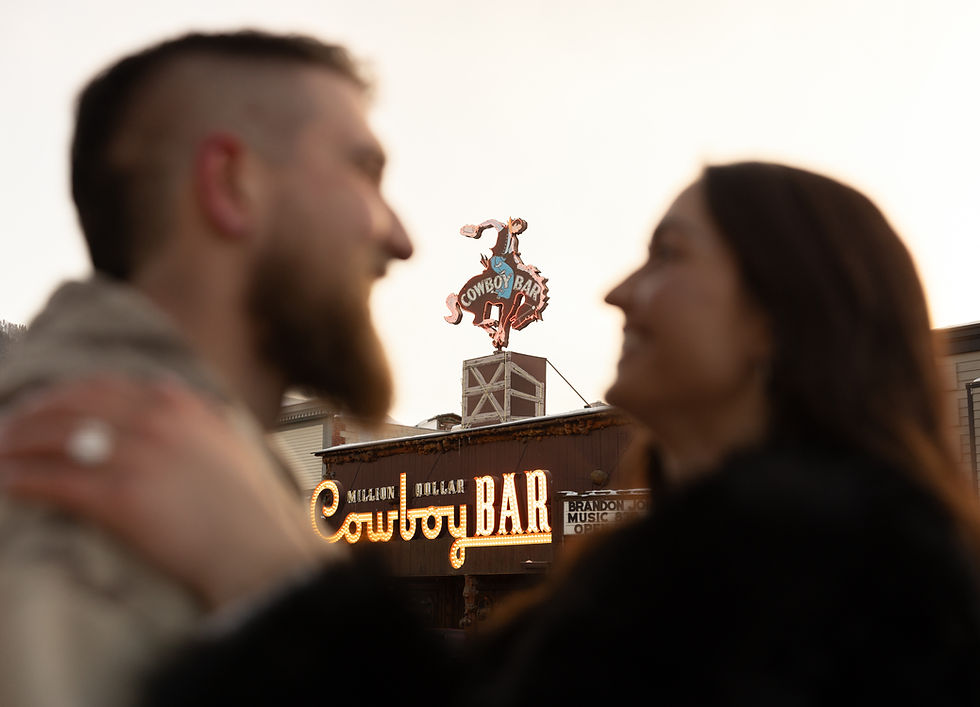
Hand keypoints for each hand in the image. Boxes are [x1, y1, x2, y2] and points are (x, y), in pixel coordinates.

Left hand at [0, 376, 343, 608]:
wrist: (256, 547)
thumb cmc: (245, 504)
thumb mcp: (227, 440)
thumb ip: (194, 413)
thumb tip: (165, 389)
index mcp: (180, 404)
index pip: (104, 385)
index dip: (64, 394)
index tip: (42, 405)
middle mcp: (156, 420)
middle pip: (72, 405)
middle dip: (30, 415)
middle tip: (6, 429)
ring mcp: (138, 455)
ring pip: (56, 437)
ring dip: (16, 444)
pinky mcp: (121, 496)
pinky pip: (55, 480)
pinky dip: (21, 479)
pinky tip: (5, 483)